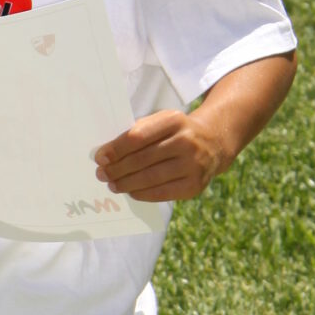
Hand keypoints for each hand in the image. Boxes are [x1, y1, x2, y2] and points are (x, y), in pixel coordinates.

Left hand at [94, 108, 228, 202]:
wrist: (214, 143)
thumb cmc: (176, 133)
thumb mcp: (162, 122)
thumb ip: (138, 132)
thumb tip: (107, 154)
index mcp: (174, 120)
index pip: (138, 136)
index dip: (116, 149)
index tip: (100, 157)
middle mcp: (187, 141)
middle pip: (143, 159)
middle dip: (117, 169)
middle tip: (102, 174)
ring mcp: (193, 165)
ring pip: (151, 178)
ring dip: (126, 183)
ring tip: (112, 184)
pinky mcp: (195, 185)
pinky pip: (162, 193)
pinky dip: (142, 194)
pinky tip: (130, 191)